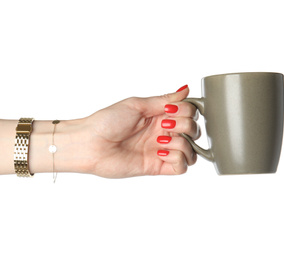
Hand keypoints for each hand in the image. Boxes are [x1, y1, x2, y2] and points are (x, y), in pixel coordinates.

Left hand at [80, 86, 199, 177]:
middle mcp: (162, 132)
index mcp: (158, 115)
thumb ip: (164, 99)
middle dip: (185, 126)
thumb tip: (185, 89)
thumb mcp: (137, 104)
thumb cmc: (107, 122)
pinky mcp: (157, 167)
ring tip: (161, 141)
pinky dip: (178, 158)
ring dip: (182, 143)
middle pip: (193, 130)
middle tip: (164, 125)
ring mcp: (160, 150)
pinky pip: (182, 167)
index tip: (170, 110)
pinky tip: (160, 152)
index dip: (186, 111)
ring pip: (191, 150)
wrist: (90, 144)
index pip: (188, 112)